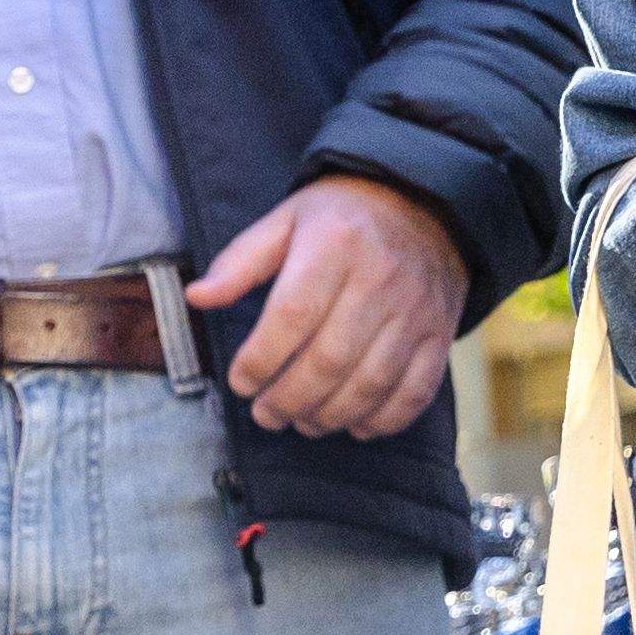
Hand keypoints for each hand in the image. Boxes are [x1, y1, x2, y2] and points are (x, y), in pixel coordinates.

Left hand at [188, 175, 465, 438]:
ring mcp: (416, 312)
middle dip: (289, 399)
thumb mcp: (284, 221)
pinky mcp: (440, 335)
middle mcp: (379, 281)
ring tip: (301, 423)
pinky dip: (385, 419)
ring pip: (371, 382)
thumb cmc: (341, 219)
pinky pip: (417, 390)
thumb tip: (196, 297)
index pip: (292, 316)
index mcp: (333, 247)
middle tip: (265, 415)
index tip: (240, 383)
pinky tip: (355, 426)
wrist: (427, 208)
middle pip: (330, 359)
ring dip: (331, 415)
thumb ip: (239, 262)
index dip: (261, 359)